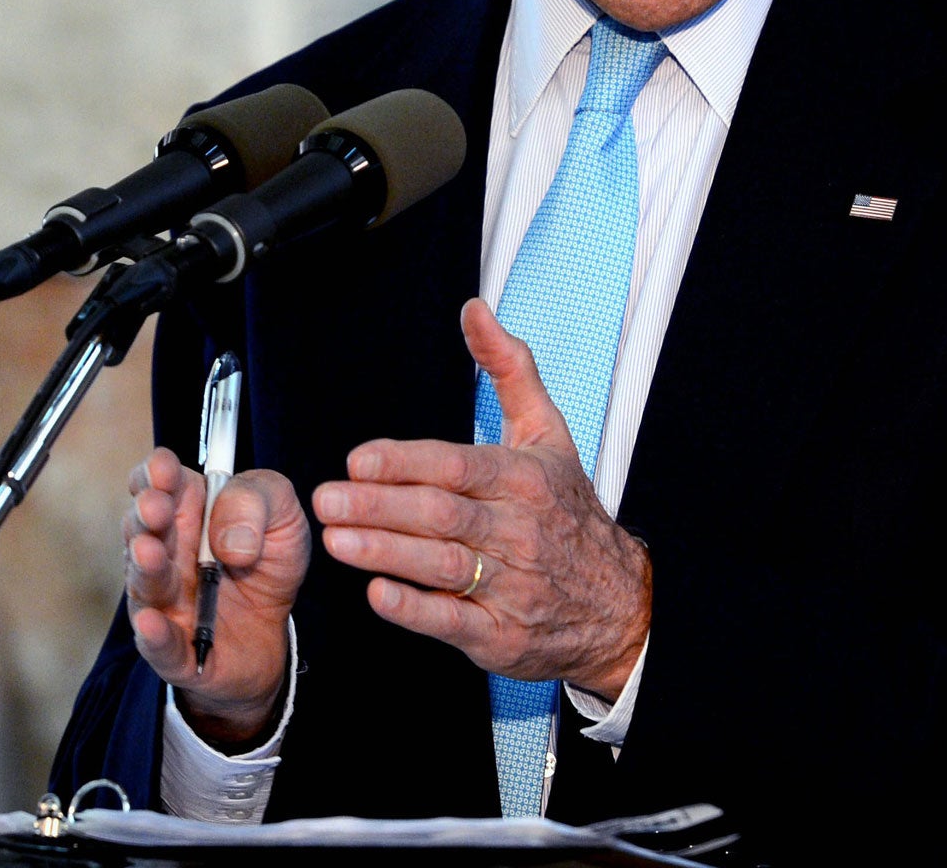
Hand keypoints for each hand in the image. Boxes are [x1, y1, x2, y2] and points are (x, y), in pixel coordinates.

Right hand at [123, 447, 311, 747]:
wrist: (276, 629)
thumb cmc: (267, 559)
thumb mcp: (281, 515)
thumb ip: (256, 504)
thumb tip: (231, 540)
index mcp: (187, 510)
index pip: (159, 484)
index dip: (156, 474)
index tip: (164, 469)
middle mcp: (165, 552)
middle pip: (143, 529)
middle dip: (148, 515)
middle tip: (156, 506)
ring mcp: (163, 601)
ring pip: (146, 583)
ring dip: (145, 566)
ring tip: (149, 552)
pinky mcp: (175, 649)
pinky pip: (160, 645)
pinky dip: (154, 635)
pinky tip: (151, 623)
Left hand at [313, 298, 651, 700]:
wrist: (619, 601)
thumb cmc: (569, 510)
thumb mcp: (548, 431)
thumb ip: (508, 367)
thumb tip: (474, 311)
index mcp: (526, 478)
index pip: (459, 466)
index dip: (406, 462)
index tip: (359, 458)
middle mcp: (519, 530)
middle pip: (443, 514)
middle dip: (379, 507)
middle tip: (327, 499)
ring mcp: (512, 585)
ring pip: (443, 565)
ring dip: (386, 553)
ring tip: (337, 541)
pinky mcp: (501, 635)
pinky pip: (454, 621)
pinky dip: (415, 610)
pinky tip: (378, 594)